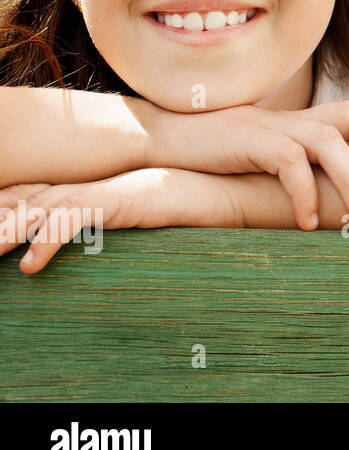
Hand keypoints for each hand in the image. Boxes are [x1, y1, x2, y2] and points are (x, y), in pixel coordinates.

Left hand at [0, 168, 239, 275]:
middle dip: (1, 217)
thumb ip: (114, 220)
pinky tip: (30, 265)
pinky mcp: (117, 200)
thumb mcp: (141, 214)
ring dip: (9, 231)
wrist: (226, 192)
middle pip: (30, 199)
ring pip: (41, 210)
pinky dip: (47, 242)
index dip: (10, 203)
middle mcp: (93, 183)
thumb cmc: (188, 206)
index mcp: (95, 186)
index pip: (38, 192)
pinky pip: (72, 220)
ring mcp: (103, 189)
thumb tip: (96, 238)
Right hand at [144, 100, 348, 231]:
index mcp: (317, 124)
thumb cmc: (237, 157)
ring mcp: (279, 127)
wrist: (173, 142)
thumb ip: (320, 170)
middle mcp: (305, 120)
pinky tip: (310, 223)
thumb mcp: (285, 160)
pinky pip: (288, 164)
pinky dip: (304, 193)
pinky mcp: (252, 141)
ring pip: (330, 142)